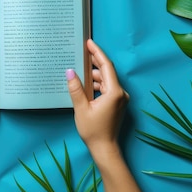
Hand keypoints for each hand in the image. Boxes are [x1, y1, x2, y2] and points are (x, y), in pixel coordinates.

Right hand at [66, 39, 128, 154]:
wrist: (105, 149)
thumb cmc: (93, 131)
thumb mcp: (81, 109)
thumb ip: (76, 89)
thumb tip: (70, 71)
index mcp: (114, 92)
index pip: (106, 66)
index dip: (97, 53)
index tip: (89, 43)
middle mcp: (121, 93)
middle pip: (107, 72)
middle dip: (94, 62)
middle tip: (82, 52)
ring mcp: (120, 99)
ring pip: (107, 80)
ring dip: (94, 75)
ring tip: (80, 69)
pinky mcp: (117, 103)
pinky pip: (107, 88)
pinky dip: (97, 84)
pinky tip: (86, 84)